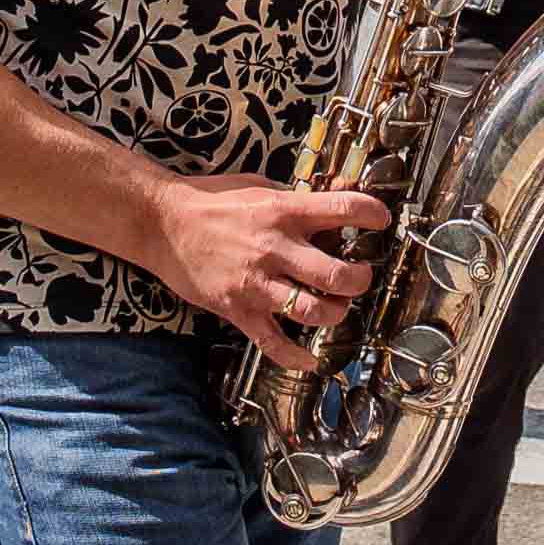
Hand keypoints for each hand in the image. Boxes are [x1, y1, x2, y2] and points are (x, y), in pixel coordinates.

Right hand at [144, 169, 387, 371]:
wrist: (161, 223)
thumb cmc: (210, 200)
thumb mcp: (259, 186)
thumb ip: (297, 197)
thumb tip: (338, 195)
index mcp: (283, 211)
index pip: (344, 209)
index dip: (372, 215)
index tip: (382, 221)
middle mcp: (275, 248)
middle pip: (337, 275)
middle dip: (360, 280)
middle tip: (360, 276)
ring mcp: (256, 283)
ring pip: (312, 311)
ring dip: (335, 313)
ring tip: (338, 307)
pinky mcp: (237, 308)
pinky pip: (272, 341)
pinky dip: (294, 356)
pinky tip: (310, 359)